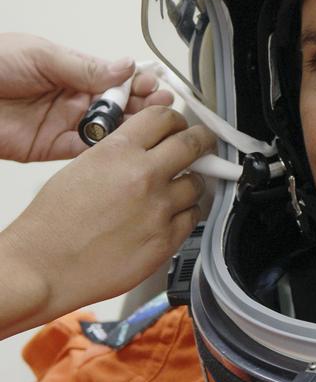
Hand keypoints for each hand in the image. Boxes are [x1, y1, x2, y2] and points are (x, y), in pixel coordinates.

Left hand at [0, 33, 171, 160]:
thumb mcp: (41, 55)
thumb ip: (84, 67)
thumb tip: (123, 67)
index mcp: (72, 71)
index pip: (116, 78)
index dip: (138, 83)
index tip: (157, 86)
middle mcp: (72, 98)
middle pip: (117, 106)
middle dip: (142, 107)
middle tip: (163, 109)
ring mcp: (64, 124)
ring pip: (107, 131)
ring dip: (128, 130)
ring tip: (149, 128)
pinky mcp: (52, 148)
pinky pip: (85, 152)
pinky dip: (104, 151)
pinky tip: (120, 147)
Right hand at [0, 106, 215, 337]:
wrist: (46, 264)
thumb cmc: (54, 222)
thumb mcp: (83, 167)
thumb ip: (121, 155)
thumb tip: (147, 150)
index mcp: (119, 151)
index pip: (164, 117)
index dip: (176, 120)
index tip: (180, 126)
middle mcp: (144, 175)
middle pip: (193, 144)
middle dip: (202, 142)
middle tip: (204, 145)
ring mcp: (159, 208)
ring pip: (197, 185)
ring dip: (191, 184)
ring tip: (177, 190)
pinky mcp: (166, 240)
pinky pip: (192, 218)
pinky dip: (185, 214)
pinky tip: (170, 217)